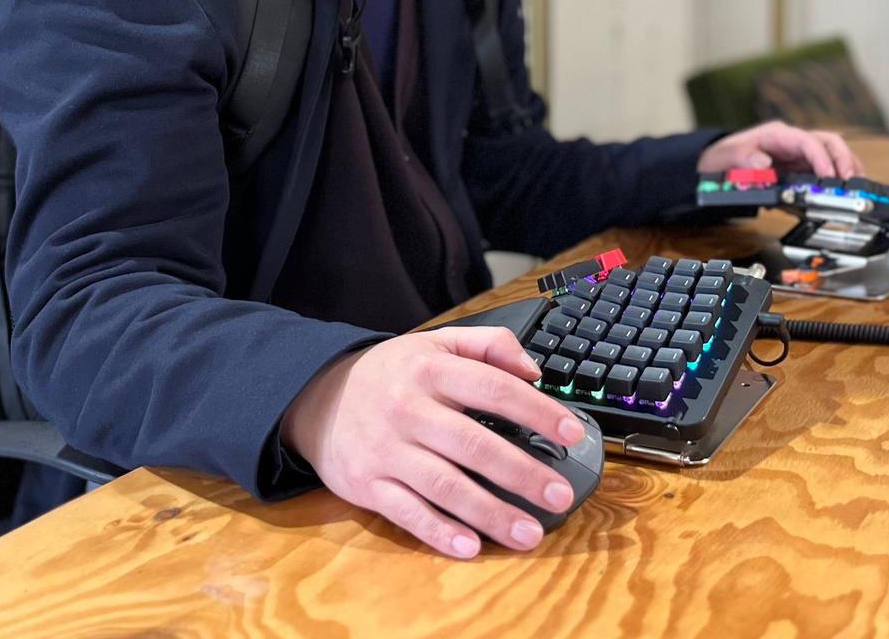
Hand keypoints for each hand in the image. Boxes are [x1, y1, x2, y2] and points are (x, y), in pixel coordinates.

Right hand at [280, 326, 586, 558]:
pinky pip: (407, 512)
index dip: (536, 411)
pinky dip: (438, 531)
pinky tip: (470, 546)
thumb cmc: (390, 375)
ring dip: (490, 512)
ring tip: (527, 532)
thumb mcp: (434, 342)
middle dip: (521, 473)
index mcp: (431, 370)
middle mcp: (409, 409)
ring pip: (445, 485)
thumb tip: (534, 371)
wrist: (317, 398)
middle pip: (473, 444)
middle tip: (558, 495)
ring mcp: (387, 450)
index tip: (571, 432)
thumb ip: (488, 345)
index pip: (494, 388)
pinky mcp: (368, 485)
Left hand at [698, 119, 863, 177]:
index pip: (807, 141)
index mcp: (777, 135)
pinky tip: (846, 188)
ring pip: (832, 153)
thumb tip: (762, 162)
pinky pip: (825, 169)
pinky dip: (839, 176)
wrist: (716, 164)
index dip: (821, 158)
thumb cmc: (722, 157)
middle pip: (828, 142)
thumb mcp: (724, 156)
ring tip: (855, 185)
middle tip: (850, 181)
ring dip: (847, 166)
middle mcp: (792, 142)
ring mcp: (798, 155)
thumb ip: (741, 157)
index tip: (828, 176)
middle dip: (843, 159)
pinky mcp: (800, 168)